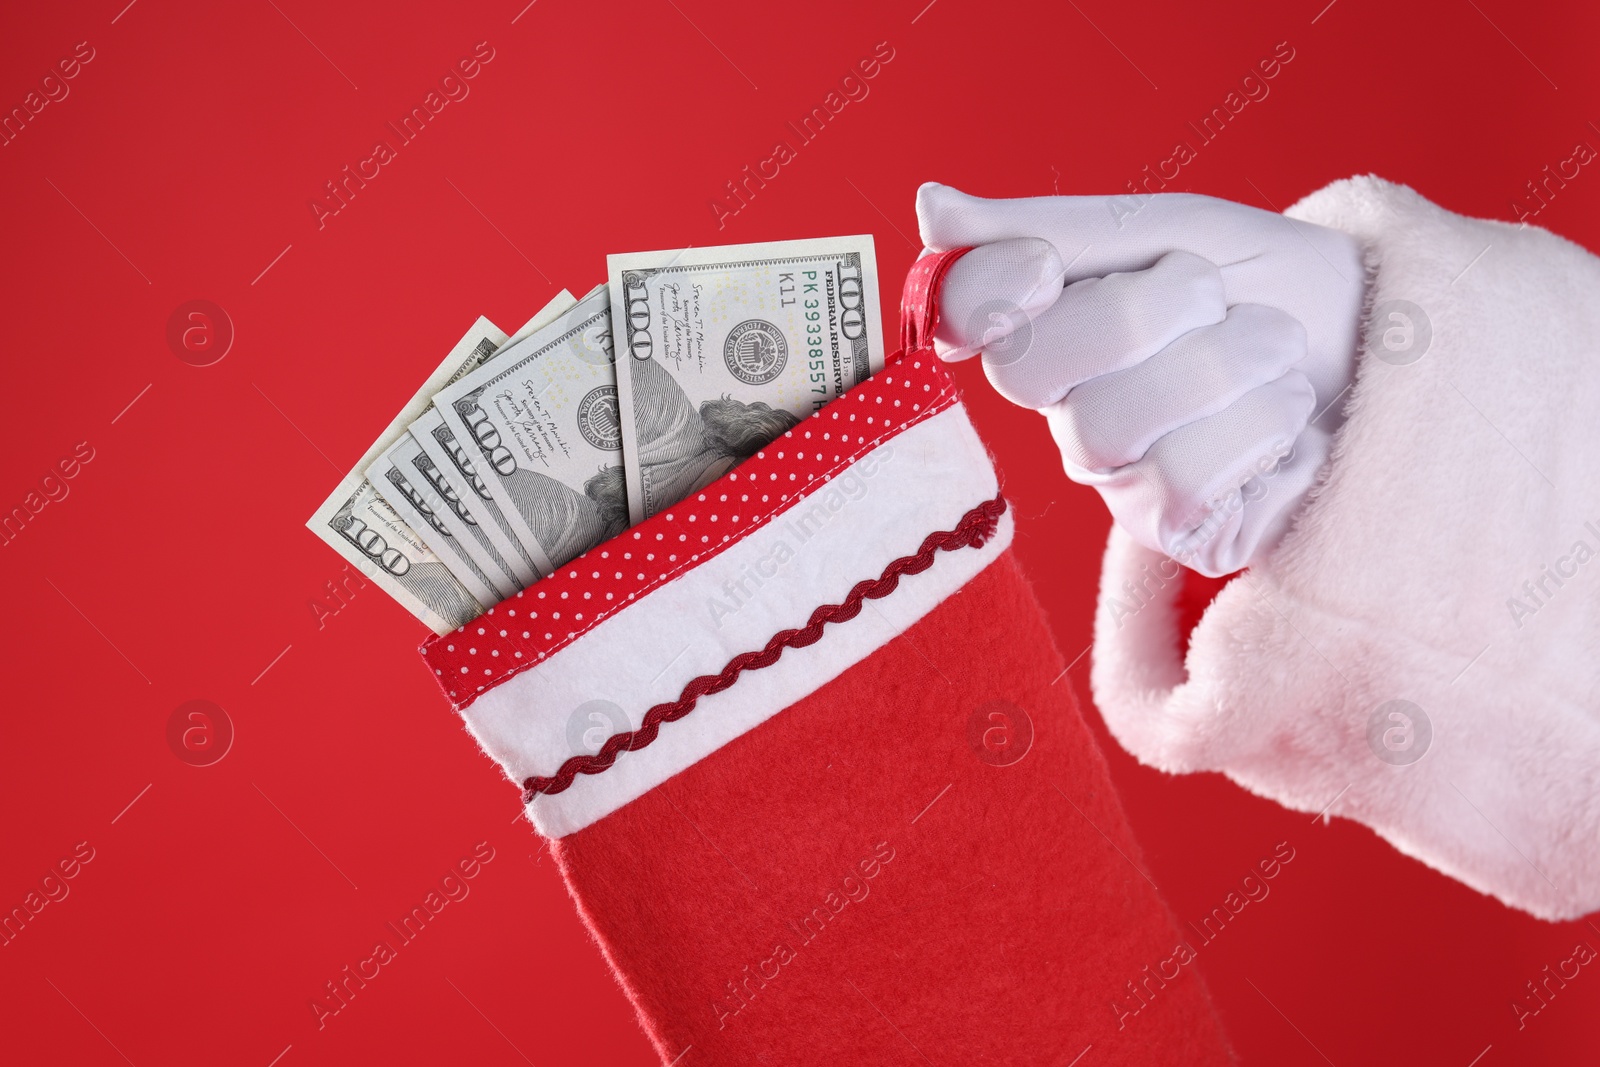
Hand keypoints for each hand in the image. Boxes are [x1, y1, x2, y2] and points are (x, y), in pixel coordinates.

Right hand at [916, 183, 1364, 575]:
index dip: (992, 291)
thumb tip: (929, 208)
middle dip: (1147, 313)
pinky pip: (1178, 489)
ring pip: (1112, 429)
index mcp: (1048, 329)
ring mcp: (1117, 481)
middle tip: (1218, 298)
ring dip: (1222, 370)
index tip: (1047, 266)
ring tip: (1274, 357)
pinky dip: (1255, 434)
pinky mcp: (1177, 535)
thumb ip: (1048, 226)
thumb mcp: (1168, 230)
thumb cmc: (1269, 284)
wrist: (1384, 343)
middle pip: (1036, 370)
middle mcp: (1066, 412)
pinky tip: (1284, 423)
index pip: (964, 314)